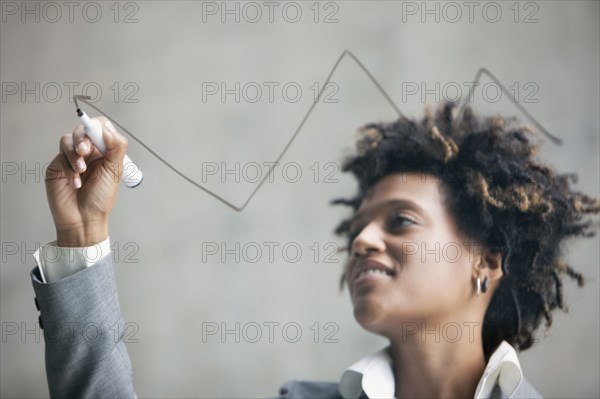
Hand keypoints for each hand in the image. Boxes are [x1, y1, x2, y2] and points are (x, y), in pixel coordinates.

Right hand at [45, 117, 127, 246]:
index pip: (100, 127)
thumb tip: (107, 129)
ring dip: (74, 153)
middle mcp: (89, 152)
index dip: (97, 127)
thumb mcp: (115, 171)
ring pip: (68, 140)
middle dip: (83, 138)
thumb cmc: (100, 198)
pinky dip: (68, 167)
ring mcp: (72, 158)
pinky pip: (60, 156)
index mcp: (105, 151)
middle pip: (82, 130)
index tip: (98, 135)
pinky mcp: (58, 165)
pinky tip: (75, 182)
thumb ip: (115, 147)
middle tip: (84, 151)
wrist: (83, 218)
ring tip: (81, 171)